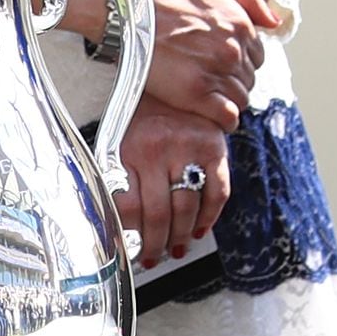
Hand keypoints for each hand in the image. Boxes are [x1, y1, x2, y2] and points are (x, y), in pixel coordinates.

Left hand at [114, 94, 229, 267]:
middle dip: (157, 244)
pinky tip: (201, 229)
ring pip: (189, 208)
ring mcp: (191, 148)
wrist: (167, 78)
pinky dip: (211, 216)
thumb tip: (118, 221)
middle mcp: (162, 149)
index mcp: (133, 148)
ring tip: (176, 249)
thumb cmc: (138, 113)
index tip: (132, 249)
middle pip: (161, 214)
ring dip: (183, 237)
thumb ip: (119, 177)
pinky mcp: (215, 148)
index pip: (134, 208)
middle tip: (155, 257)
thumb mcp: (118, 140)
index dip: (135, 235)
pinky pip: (218, 192)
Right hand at [145, 0, 278, 131]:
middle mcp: (233, 49)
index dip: (240, 58)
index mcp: (240, 24)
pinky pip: (228, 117)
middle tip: (208, 75)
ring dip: (228, 98)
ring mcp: (216, 72)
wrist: (124, 12)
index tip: (220, 59)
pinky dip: (224, 119)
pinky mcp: (197, 94)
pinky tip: (210, 112)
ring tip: (205, 92)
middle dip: (233, 78)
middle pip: (249, 77)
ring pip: (241, 98)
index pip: (258, 54)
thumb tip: (274, 22)